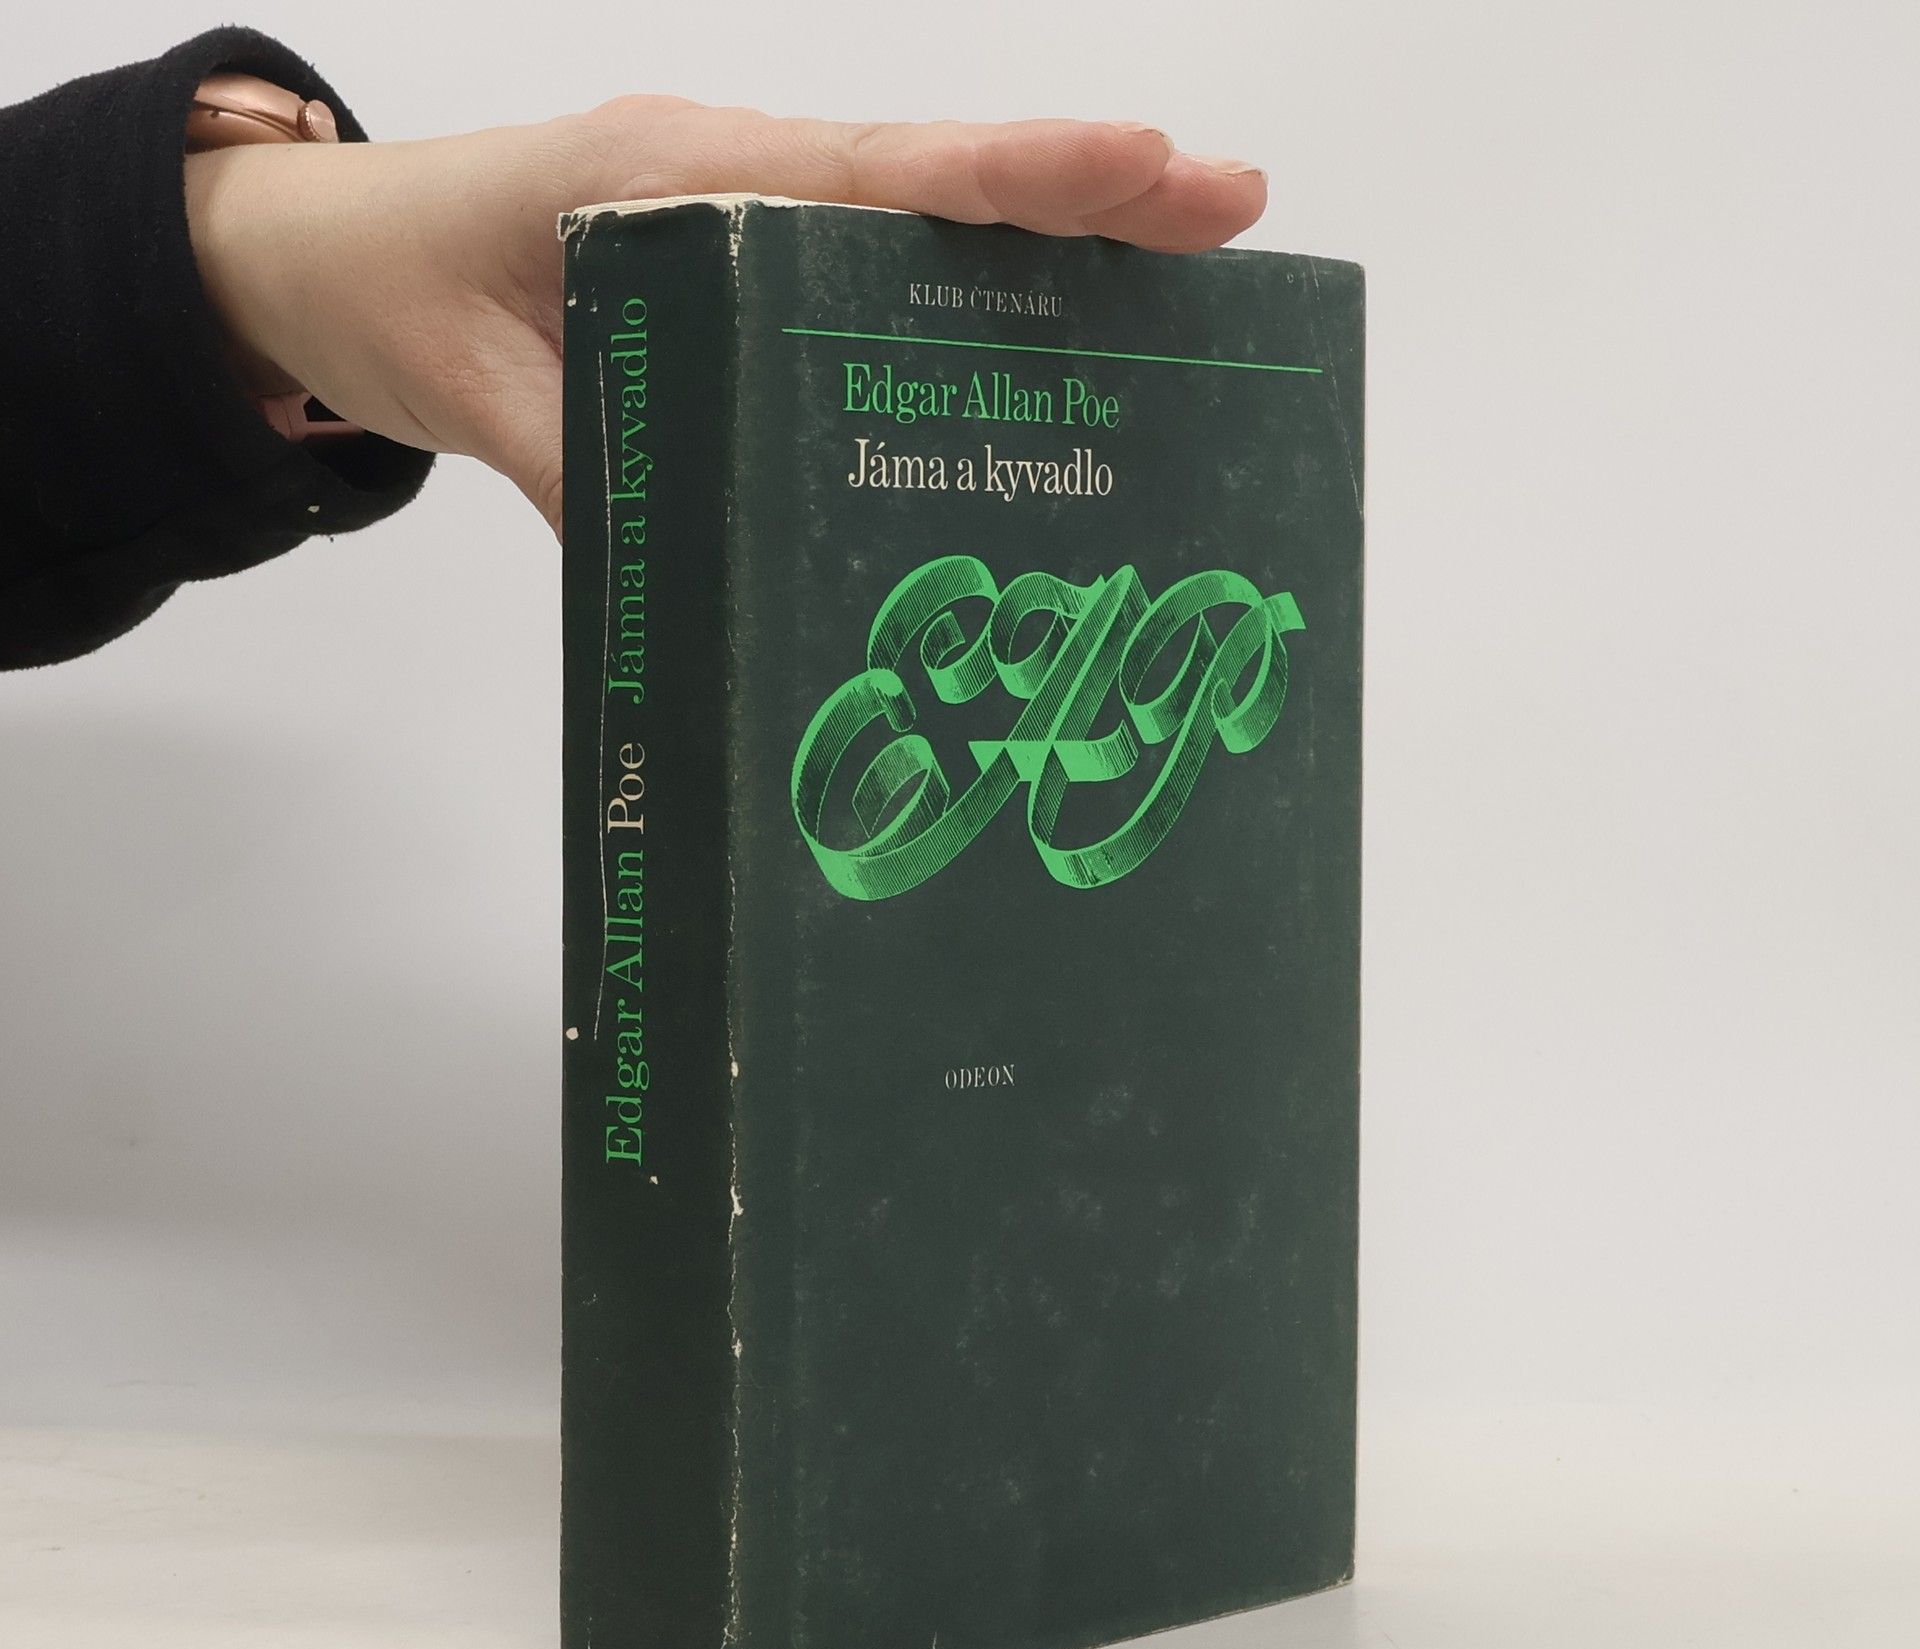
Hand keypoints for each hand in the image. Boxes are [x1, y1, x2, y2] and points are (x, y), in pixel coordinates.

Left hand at [182, 99, 1266, 534]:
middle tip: (1233, 215)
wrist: (321, 262)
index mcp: (682, 180)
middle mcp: (739, 183)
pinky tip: (1042, 348)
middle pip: (940, 183)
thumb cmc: (392, 293)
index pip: (878, 174)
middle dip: (1091, 198)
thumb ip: (598, 473)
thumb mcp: (484, 394)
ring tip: (1185, 281)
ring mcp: (748, 218)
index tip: (1147, 171)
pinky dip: (969, 294)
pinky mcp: (742, 267)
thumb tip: (713, 587)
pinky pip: (872, 272)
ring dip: (1052, 249)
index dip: (1019, 178)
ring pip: (922, 222)